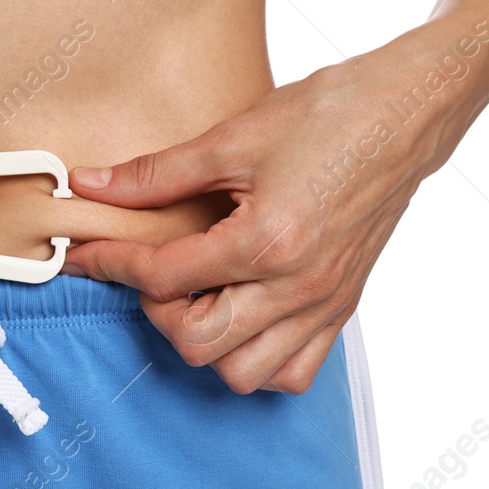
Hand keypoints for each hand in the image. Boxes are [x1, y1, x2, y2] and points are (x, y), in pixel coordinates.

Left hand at [64, 52, 452, 393]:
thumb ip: (155, 172)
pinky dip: (257, 358)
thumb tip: (90, 183)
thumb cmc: (327, 114)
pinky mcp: (342, 307)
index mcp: (266, 241)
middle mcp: (298, 286)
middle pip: (198, 343)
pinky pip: (294, 372)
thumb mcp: (232, 136)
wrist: (404, 114)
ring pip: (244, 373)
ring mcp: (323, 304)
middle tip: (147, 270)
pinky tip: (240, 314)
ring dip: (206, 343)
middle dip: (156, 310)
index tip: (84, 254)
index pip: (164, 277)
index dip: (112, 264)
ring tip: (195, 295)